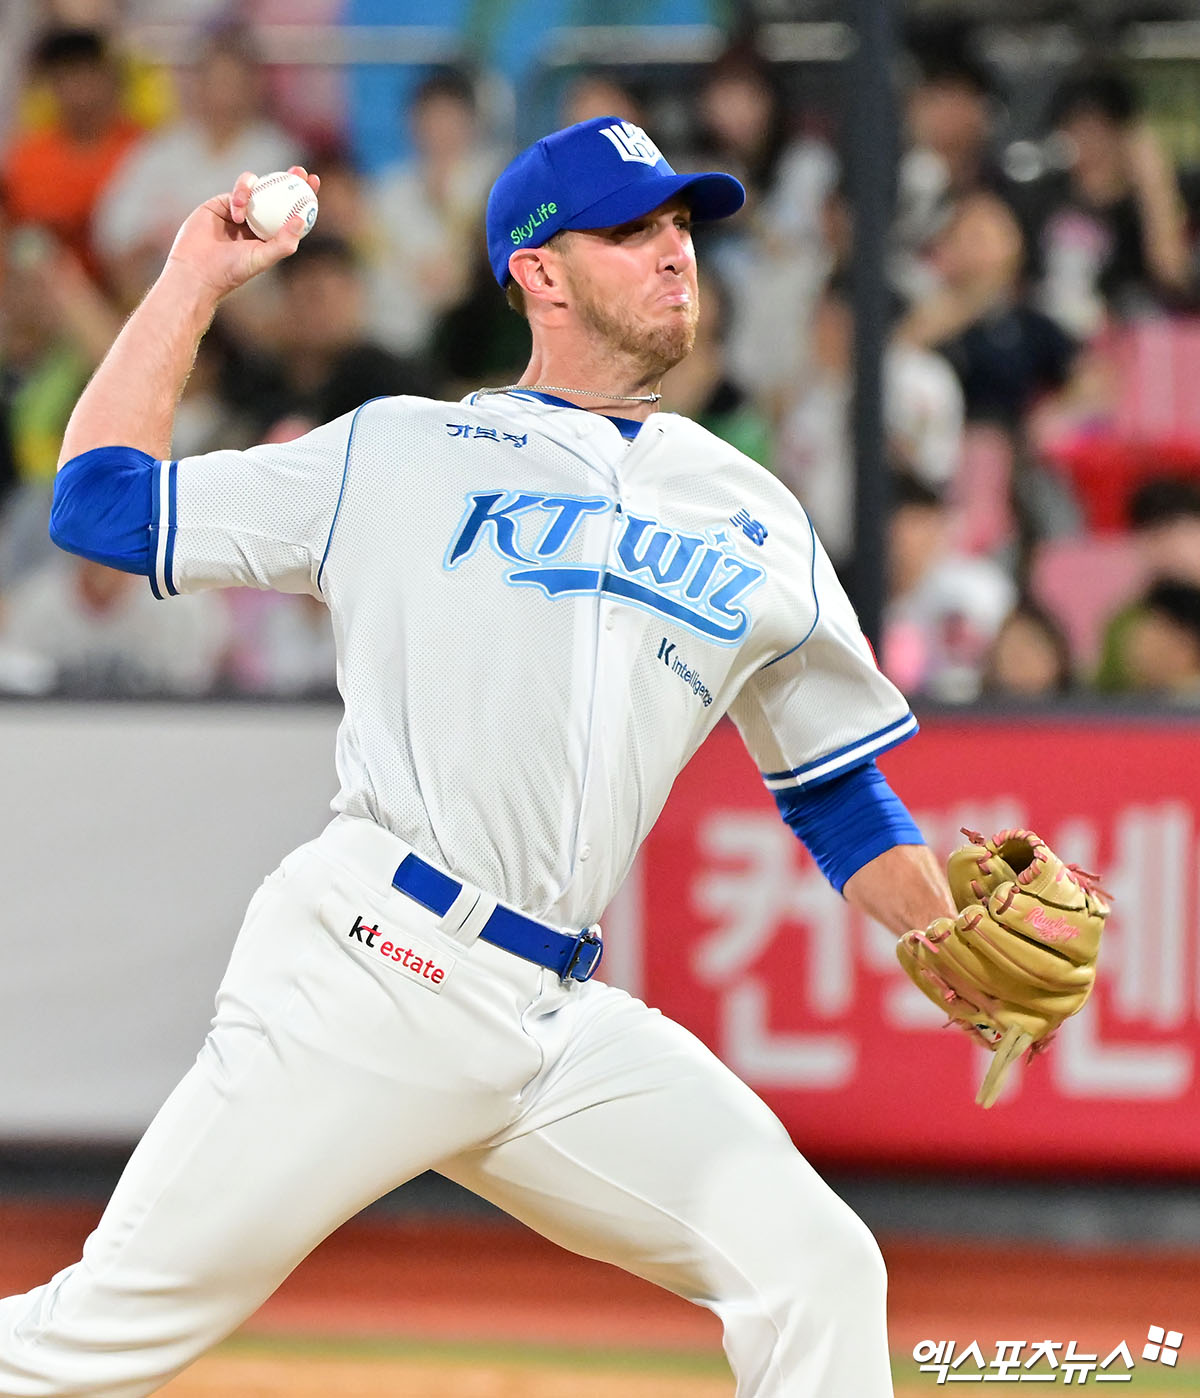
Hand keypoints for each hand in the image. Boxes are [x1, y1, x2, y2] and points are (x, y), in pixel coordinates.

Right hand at [163, 166, 319, 300]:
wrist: (197, 269)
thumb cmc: (232, 269)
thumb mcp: (262, 258)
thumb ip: (283, 242)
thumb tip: (301, 219)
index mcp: (272, 235)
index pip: (292, 211)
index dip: (305, 195)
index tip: (314, 181)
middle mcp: (259, 221)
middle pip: (278, 193)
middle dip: (290, 177)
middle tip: (299, 170)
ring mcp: (241, 211)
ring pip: (256, 187)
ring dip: (255, 191)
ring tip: (245, 212)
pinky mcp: (222, 203)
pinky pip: (236, 191)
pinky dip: (238, 197)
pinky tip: (235, 214)